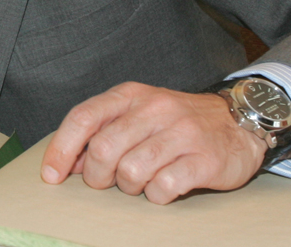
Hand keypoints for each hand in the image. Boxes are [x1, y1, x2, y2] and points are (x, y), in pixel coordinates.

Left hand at [40, 82, 265, 204]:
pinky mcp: (204, 159)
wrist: (239, 121)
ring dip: (129, 187)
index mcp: (131, 95)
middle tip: (110, 182)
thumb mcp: (138, 114)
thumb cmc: (178, 122)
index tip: (51, 176)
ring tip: (142, 182)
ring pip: (131, 171)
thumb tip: (68, 162)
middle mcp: (154, 108)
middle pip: (103, 149)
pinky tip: (165, 187)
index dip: (62, 148)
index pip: (84, 117)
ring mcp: (181, 132)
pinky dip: (157, 195)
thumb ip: (104, 132)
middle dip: (98, 177)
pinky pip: (163, 188)